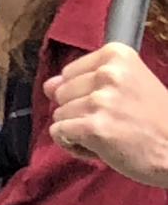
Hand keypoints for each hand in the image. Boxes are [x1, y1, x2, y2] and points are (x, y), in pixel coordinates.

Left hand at [48, 42, 167, 186]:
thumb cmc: (157, 122)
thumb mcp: (127, 87)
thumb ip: (86, 81)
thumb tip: (48, 85)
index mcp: (117, 55)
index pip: (69, 73)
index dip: (84, 94)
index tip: (114, 105)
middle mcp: (108, 73)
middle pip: (60, 93)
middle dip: (79, 112)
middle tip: (114, 123)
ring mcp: (101, 100)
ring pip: (58, 114)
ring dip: (78, 131)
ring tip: (111, 137)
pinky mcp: (94, 127)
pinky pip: (58, 133)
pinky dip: (72, 145)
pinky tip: (100, 149)